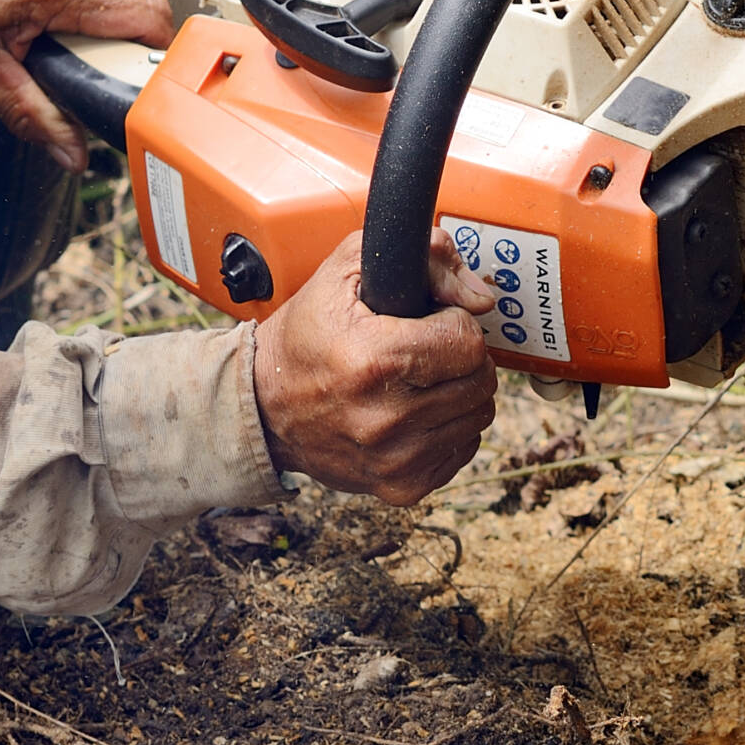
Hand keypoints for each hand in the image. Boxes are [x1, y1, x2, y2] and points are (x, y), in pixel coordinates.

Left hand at [0, 0, 175, 171]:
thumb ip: (29, 112)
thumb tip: (72, 152)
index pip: (149, 16)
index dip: (160, 53)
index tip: (147, 78)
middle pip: (125, 11)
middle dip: (101, 44)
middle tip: (59, 59)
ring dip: (80, 19)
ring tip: (33, 28)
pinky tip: (24, 3)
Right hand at [252, 231, 500, 502]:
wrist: (263, 408)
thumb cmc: (307, 337)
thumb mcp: (347, 273)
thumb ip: (424, 257)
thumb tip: (481, 296)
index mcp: (373, 360)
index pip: (469, 342)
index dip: (453, 324)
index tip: (428, 323)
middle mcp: (385, 417)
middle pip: (481, 380)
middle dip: (462, 358)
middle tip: (427, 351)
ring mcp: (395, 459)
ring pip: (479, 415)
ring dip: (460, 391)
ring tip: (420, 380)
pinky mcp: (401, 486)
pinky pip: (464, 448)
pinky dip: (450, 427)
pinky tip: (415, 411)